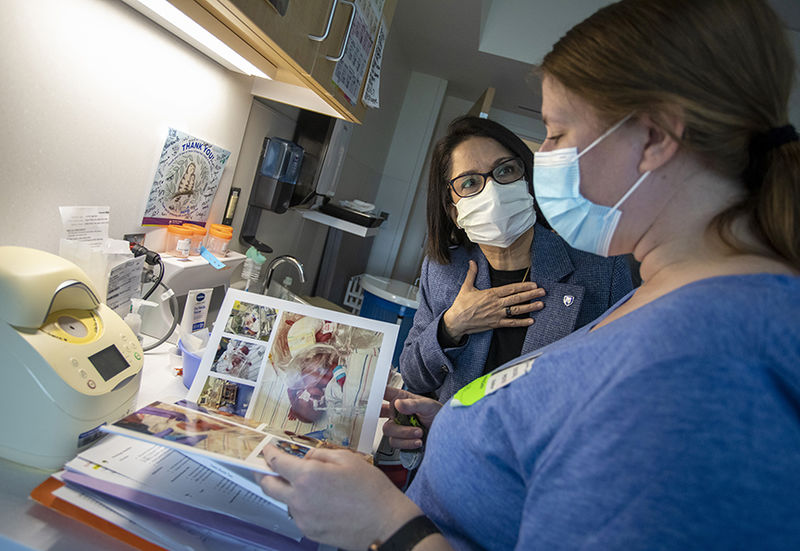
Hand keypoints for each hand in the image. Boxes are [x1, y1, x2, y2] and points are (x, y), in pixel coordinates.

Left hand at [259, 445, 421, 549]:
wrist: (384, 523)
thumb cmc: (371, 491)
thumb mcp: (347, 459)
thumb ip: (321, 456)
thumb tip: (307, 458)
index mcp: (307, 476)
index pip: (276, 462)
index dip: (268, 453)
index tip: (267, 449)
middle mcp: (299, 498)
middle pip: (268, 485)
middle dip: (262, 473)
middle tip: (264, 466)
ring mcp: (303, 518)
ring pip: (284, 500)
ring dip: (287, 490)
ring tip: (306, 483)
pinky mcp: (309, 531)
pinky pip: (298, 514)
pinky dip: (301, 504)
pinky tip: (319, 500)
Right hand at [380, 386, 441, 449]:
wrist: (445, 433)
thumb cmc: (437, 414)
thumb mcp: (428, 405)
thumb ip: (413, 404)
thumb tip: (398, 404)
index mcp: (401, 399)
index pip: (385, 392)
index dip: (375, 391)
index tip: (371, 393)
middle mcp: (396, 413)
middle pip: (380, 414)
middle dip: (386, 417)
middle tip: (395, 419)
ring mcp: (398, 427)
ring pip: (388, 430)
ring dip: (404, 433)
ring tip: (419, 432)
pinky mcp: (401, 440)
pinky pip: (395, 443)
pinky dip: (407, 443)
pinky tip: (417, 440)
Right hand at [442, 260, 544, 340]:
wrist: (456, 321)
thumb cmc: (461, 304)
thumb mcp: (466, 287)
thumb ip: (472, 274)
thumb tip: (472, 262)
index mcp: (491, 293)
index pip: (511, 288)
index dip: (524, 286)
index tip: (533, 284)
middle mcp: (496, 303)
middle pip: (517, 298)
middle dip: (531, 294)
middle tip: (543, 292)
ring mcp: (497, 314)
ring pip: (517, 310)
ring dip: (530, 307)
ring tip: (541, 304)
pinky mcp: (495, 324)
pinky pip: (511, 323)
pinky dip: (522, 322)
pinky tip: (531, 320)